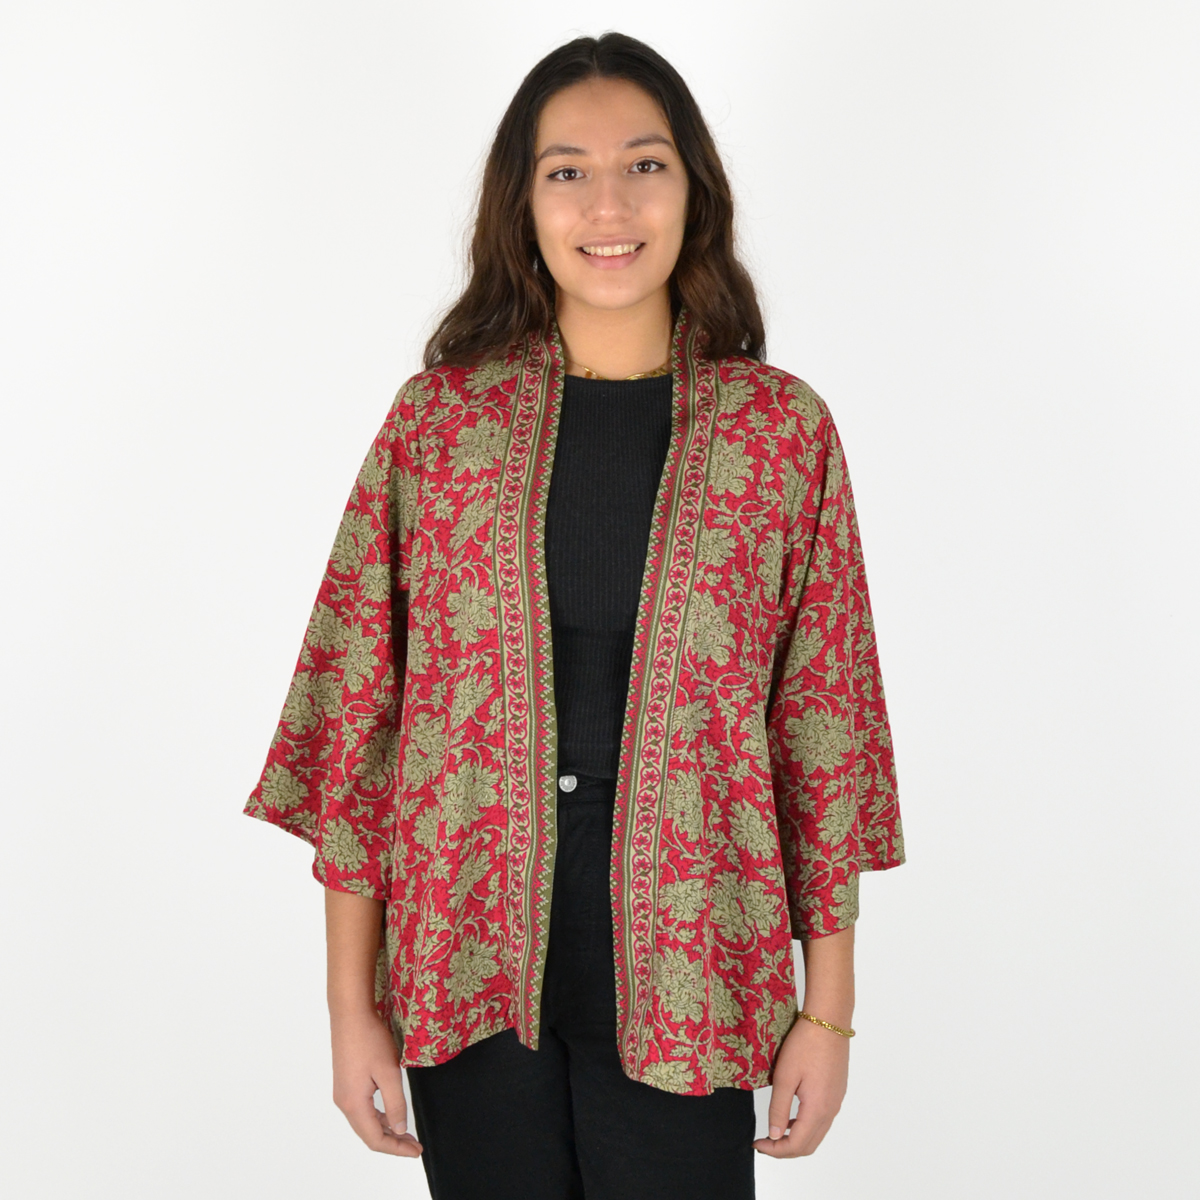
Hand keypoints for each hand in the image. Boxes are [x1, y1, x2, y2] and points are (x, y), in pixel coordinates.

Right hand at [330, 1007, 422, 1156]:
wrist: (350, 1015)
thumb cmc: (369, 1040)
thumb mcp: (389, 1072)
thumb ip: (395, 1103)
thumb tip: (400, 1129)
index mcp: (354, 1104)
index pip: (375, 1139)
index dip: (397, 1149)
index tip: (416, 1151)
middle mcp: (344, 1103)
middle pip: (369, 1134)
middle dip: (393, 1142)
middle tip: (415, 1145)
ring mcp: (343, 1093)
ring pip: (365, 1122)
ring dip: (386, 1130)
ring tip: (407, 1134)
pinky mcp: (346, 1083)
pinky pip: (362, 1110)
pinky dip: (378, 1117)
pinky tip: (391, 1115)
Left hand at [753, 1016, 849, 1157]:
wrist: (828, 1021)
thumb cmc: (805, 1044)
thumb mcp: (784, 1076)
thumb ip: (779, 1108)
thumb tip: (774, 1135)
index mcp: (818, 1109)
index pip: (797, 1145)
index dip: (776, 1151)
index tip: (757, 1144)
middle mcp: (831, 1110)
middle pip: (809, 1145)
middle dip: (785, 1149)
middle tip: (764, 1143)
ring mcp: (836, 1102)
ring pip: (817, 1134)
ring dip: (796, 1138)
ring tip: (774, 1131)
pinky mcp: (836, 1092)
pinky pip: (822, 1120)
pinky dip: (805, 1126)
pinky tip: (790, 1116)